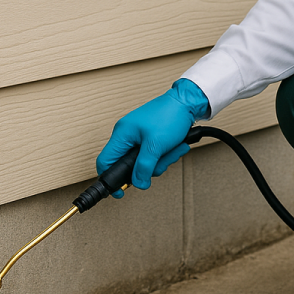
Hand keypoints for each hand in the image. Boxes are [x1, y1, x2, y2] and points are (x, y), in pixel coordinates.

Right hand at [96, 79, 209, 195]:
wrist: (188, 101)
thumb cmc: (170, 115)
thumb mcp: (156, 146)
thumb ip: (144, 167)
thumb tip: (138, 183)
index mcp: (122, 134)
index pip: (105, 162)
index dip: (110, 180)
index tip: (120, 191)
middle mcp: (127, 135)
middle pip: (129, 165)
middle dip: (149, 167)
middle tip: (162, 161)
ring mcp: (139, 136)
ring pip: (145, 161)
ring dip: (162, 160)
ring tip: (174, 150)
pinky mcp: (151, 137)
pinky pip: (154, 154)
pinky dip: (166, 153)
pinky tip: (177, 146)